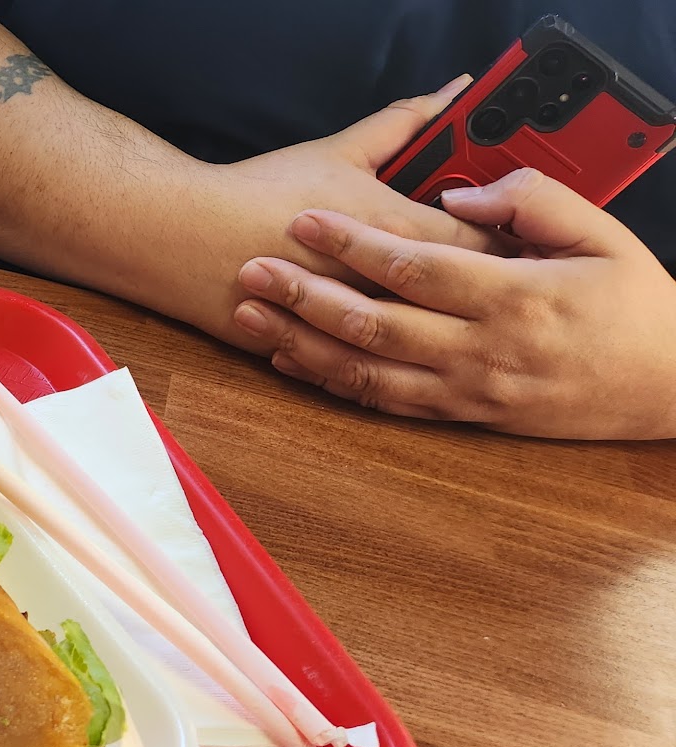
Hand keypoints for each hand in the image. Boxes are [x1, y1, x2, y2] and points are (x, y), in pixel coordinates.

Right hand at [193, 75, 507, 348]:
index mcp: (394, 229)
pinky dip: (388, 366)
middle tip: (506, 296)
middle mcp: (379, 285)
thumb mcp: (339, 151)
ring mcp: (348, 326)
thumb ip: (404, 124)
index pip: (484, 244)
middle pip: (464, 302)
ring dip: (443, 340)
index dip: (512, 247)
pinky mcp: (320, 354)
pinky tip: (400, 357)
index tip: (525, 246)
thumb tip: (451, 94)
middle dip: (490, 300)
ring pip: (419, 346)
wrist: (180, 236)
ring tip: (458, 331)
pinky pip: (367, 374)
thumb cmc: (256, 193)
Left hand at [231, 168, 675, 439]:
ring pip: (365, 371)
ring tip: (249, 315)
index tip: (305, 221)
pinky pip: (384, 402)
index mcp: (516, 298)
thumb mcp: (605, 236)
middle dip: (303, 294)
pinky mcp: (464, 417)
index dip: (353, 243)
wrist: (673, 387)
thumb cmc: (639, 306)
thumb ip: (535, 201)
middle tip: (249, 269)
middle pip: (373, 322)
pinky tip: (292, 359)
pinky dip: (331, 381)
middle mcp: (483, 351)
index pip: (415, 267)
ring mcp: (469, 391)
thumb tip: (461, 195)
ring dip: (300, 342)